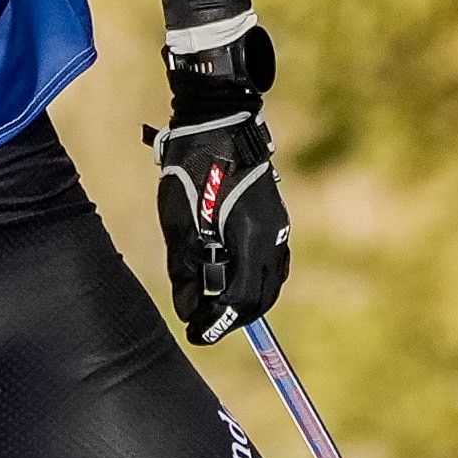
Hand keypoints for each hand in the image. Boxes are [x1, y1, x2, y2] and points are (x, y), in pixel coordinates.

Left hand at [152, 20, 286, 340]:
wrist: (220, 123)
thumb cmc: (192, 167)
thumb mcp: (178, 221)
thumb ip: (185, 268)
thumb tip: (190, 307)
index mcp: (249, 240)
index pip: (239, 301)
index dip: (216, 324)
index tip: (195, 334)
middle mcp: (272, 238)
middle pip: (260, 299)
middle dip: (232, 318)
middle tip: (204, 325)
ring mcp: (279, 228)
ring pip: (271, 282)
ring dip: (246, 300)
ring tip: (215, 305)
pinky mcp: (276, 220)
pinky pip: (272, 264)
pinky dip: (254, 280)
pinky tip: (230, 278)